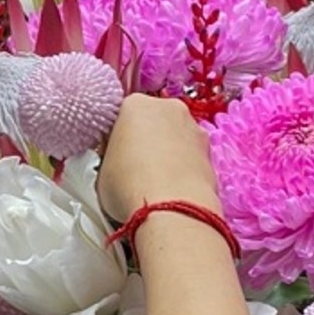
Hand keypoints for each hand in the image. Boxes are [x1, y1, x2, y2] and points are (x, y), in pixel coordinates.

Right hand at [96, 94, 222, 221]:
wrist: (171, 209)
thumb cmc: (129, 186)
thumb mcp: (102, 170)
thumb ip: (111, 157)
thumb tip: (118, 165)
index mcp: (136, 104)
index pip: (121, 116)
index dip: (116, 140)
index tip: (113, 157)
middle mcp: (169, 108)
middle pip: (154, 122)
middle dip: (146, 142)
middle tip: (133, 171)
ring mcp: (194, 128)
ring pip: (176, 138)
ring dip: (167, 155)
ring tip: (154, 186)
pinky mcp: (211, 152)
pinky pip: (191, 157)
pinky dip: (184, 170)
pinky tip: (172, 191)